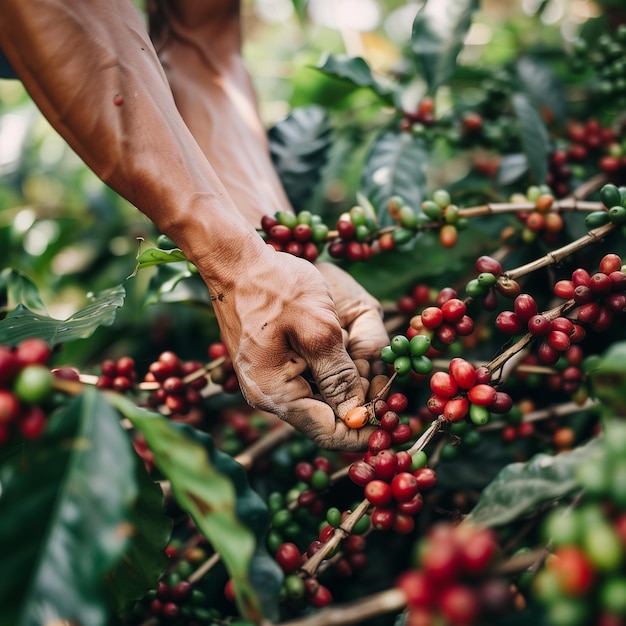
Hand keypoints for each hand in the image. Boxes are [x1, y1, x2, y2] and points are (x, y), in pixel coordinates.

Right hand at [205, 247, 381, 449]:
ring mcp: (266, 378)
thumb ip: (339, 375)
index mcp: (275, 392)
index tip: (394, 420)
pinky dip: (331, 369)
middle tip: (388, 381)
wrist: (236, 260)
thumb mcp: (319, 329)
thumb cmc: (276, 286)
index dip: (363, 430)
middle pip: (324, 416)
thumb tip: (357, 414)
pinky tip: (345, 348)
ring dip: (347, 383)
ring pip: (318, 396)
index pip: (327, 432)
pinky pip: (306, 378)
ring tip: (370, 360)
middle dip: (358, 402)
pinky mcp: (270, 362)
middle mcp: (267, 393)